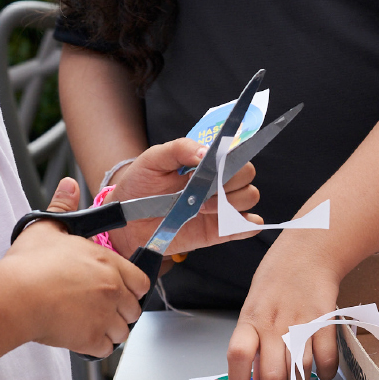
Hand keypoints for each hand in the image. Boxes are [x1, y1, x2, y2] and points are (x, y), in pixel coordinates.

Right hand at [0, 178, 149, 357]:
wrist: (13, 297)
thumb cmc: (28, 265)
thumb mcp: (47, 228)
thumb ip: (63, 206)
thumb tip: (69, 185)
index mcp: (109, 263)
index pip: (141, 282)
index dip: (131, 288)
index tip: (117, 290)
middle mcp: (113, 290)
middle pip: (133, 309)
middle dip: (119, 311)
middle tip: (98, 309)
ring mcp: (105, 316)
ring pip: (122, 331)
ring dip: (108, 330)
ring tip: (86, 322)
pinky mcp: (92, 339)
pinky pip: (105, 348)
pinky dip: (94, 346)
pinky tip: (79, 336)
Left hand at [105, 138, 262, 256]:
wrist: (129, 220)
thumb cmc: (142, 185)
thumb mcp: (154, 159)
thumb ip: (180, 149)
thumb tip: (205, 152)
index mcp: (206, 164)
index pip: (236, 155)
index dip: (231, 160)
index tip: (213, 167)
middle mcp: (219, 183)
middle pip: (246, 177)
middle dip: (229, 182)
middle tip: (202, 191)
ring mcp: (221, 207)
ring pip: (249, 198)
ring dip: (229, 203)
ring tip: (201, 208)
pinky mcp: (220, 230)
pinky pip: (249, 227)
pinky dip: (247, 225)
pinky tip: (227, 222)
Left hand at [227, 237, 341, 379]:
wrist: (308, 253)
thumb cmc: (277, 279)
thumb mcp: (254, 305)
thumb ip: (252, 336)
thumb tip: (255, 371)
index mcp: (251, 319)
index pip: (238, 354)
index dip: (238, 377)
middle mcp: (274, 324)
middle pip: (272, 375)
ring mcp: (301, 324)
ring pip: (300, 373)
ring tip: (298, 379)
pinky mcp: (325, 323)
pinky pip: (327, 360)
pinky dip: (325, 372)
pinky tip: (321, 369)